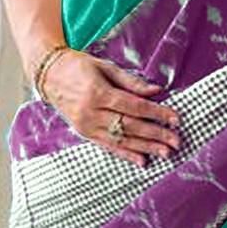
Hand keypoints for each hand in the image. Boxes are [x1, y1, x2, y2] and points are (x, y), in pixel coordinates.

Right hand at [40, 48, 181, 166]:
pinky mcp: (84, 134)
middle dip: (156, 135)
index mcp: (98, 94)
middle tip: (176, 141)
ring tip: (165, 153)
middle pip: (130, 126)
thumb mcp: (106, 67)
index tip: (175, 119)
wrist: (49, 75)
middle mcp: (91, 114)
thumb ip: (131, 81)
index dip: (157, 113)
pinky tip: (142, 160)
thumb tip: (156, 91)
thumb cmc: (80, 66)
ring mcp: (86, 127)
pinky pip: (108, 147)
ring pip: (121, 140)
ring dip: (145, 148)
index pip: (134, 107)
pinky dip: (126, 154)